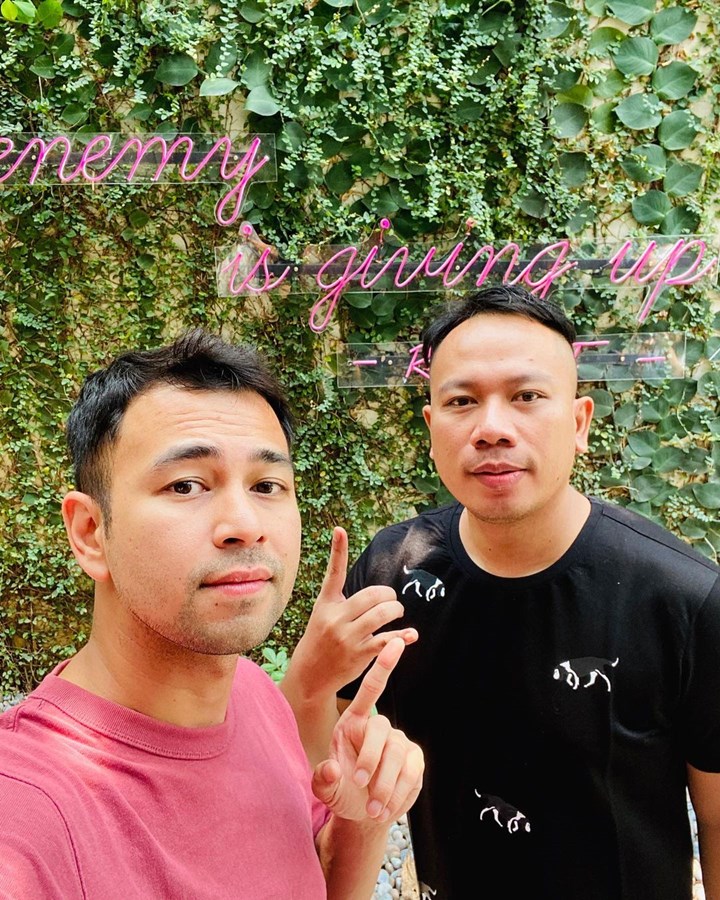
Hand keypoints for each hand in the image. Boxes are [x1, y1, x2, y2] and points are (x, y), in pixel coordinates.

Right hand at [292, 527, 417, 696]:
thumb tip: (372, 590)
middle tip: (392, 600)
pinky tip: (411, 634)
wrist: (310, 674)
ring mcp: (347, 636)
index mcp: (326, 603)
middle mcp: (335, 617)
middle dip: (388, 595)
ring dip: (396, 611)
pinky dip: (402, 636)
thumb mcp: (324, 614)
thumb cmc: (321, 638)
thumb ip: (343, 600)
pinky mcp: (359, 654)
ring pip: (381, 614)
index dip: (337, 550)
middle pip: (371, 595)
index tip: (340, 529)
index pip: (333, 573)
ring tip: (397, 613)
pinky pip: (386, 640)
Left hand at [312, 638, 423, 822]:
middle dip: (370, 759)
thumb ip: (323, 780)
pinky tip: (387, 806)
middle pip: (380, 729)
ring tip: (372, 806)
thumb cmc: (341, 792)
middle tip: (358, 784)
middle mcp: (378, 728)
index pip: (371, 690)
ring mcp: (399, 743)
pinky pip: (411, 771)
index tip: (395, 643)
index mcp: (353, 723)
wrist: (363, 815)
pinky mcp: (414, 761)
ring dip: (384, 784)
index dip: (384, 666)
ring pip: (397, 755)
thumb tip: (331, 769)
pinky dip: (398, 792)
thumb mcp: (326, 789)